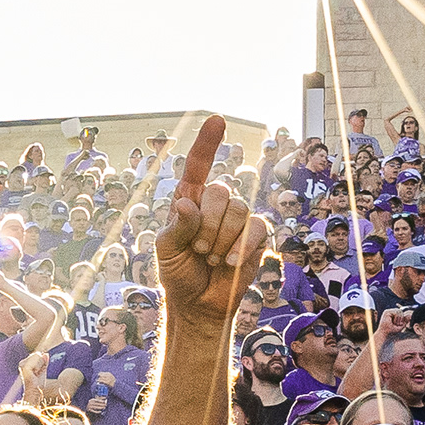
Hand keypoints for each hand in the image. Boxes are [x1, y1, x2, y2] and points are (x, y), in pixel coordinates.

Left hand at [151, 118, 265, 329]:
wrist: (199, 304)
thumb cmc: (178, 272)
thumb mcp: (167, 250)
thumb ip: (177, 226)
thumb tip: (188, 202)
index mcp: (190, 200)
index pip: (198, 166)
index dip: (207, 143)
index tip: (217, 120)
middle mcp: (216, 204)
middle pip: (219, 192)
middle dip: (206, 225)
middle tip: (198, 250)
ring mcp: (238, 218)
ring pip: (238, 210)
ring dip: (222, 239)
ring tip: (211, 258)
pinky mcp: (256, 235)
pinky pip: (255, 227)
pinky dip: (241, 246)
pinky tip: (229, 262)